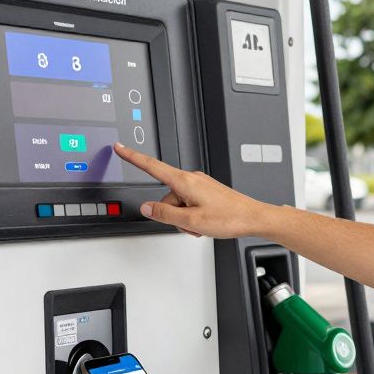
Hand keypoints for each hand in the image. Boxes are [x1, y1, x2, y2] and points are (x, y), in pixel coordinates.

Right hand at [113, 143, 272, 238]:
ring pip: (178, 203)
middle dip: (172, 214)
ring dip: (184, 218)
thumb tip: (146, 208)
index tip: (120, 148)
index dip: (133, 157)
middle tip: (191, 225)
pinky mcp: (206, 191)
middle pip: (166, 197)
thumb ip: (164, 214)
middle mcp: (192, 179)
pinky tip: (206, 222)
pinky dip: (193, 216)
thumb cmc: (229, 217)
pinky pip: (189, 204)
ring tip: (202, 225)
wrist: (254, 218)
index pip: (152, 166)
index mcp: (185, 181)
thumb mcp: (191, 221)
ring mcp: (200, 185)